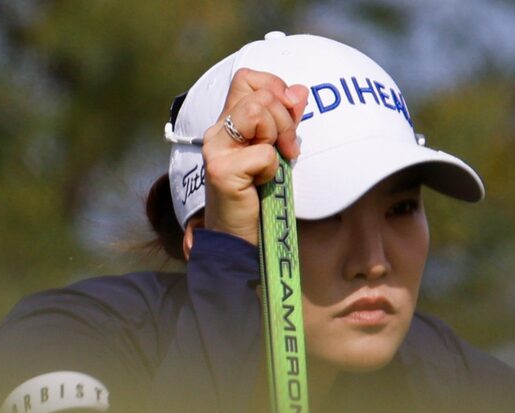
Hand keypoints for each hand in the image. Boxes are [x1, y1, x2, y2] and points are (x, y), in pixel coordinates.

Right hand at [200, 70, 306, 246]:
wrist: (239, 232)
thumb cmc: (258, 189)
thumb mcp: (277, 145)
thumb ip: (287, 116)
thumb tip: (299, 91)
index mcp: (227, 120)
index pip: (246, 77)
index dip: (273, 87)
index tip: (285, 114)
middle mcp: (216, 131)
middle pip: (260, 96)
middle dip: (284, 121)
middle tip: (284, 149)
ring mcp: (215, 149)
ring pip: (258, 111)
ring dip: (277, 137)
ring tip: (273, 162)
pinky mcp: (221, 170)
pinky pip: (264, 152)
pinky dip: (272, 168)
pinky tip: (260, 182)